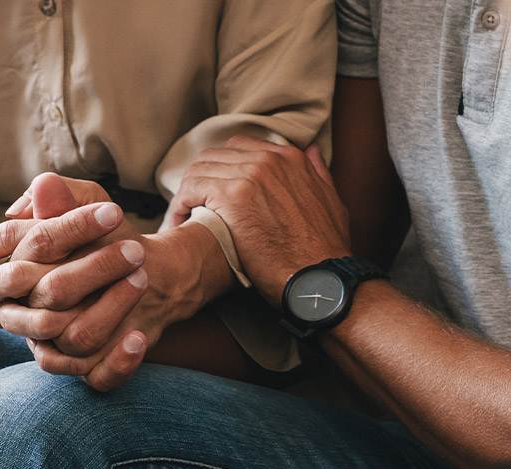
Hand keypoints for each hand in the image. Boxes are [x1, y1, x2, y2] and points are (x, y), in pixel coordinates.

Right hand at [0, 174, 169, 389]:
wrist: (151, 276)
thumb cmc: (110, 238)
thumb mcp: (93, 205)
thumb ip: (67, 196)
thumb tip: (42, 187)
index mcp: (18, 268)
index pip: (30, 247)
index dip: (69, 229)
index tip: (113, 213)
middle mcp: (26, 311)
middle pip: (50, 294)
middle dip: (94, 270)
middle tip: (134, 252)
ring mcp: (52, 343)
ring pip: (74, 336)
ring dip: (113, 308)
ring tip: (142, 280)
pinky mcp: (83, 368)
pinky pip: (94, 377)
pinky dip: (119, 361)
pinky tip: (139, 337)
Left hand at [170, 136, 349, 304]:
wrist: (320, 277)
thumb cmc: (325, 250)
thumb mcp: (331, 202)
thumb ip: (318, 172)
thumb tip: (311, 150)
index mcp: (290, 158)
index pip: (239, 148)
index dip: (222, 171)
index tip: (214, 193)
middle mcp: (269, 158)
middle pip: (214, 157)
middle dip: (200, 180)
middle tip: (192, 205)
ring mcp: (251, 174)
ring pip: (199, 170)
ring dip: (187, 193)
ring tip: (182, 216)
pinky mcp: (233, 195)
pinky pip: (191, 190)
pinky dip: (179, 206)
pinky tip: (180, 223)